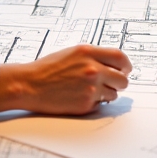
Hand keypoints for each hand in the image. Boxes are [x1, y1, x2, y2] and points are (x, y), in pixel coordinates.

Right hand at [0, 45, 132, 114]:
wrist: (30, 85)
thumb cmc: (48, 69)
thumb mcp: (72, 53)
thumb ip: (94, 56)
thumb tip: (115, 64)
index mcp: (88, 53)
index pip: (120, 58)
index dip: (126, 65)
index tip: (125, 69)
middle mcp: (92, 69)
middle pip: (122, 79)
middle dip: (119, 82)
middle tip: (111, 83)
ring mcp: (90, 88)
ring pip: (114, 94)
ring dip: (107, 93)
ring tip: (90, 90)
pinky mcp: (86, 104)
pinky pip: (101, 104)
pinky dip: (95, 102)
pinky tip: (80, 97)